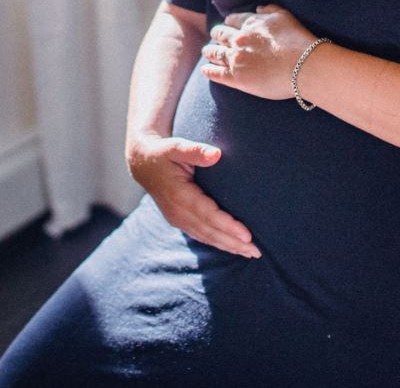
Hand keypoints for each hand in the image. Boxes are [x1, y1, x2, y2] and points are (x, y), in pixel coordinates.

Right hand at [126, 133, 260, 258]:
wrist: (142, 163)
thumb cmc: (163, 152)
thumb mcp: (176, 146)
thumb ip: (195, 150)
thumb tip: (216, 154)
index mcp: (179, 195)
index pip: (208, 215)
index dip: (228, 226)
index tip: (248, 235)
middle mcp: (177, 212)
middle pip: (210, 232)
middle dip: (233, 243)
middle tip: (257, 251)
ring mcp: (177, 219)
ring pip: (206, 237)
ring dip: (229, 246)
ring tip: (251, 253)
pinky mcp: (179, 221)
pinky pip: (201, 235)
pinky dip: (218, 242)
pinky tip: (233, 247)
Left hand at [200, 3, 315, 98]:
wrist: (301, 65)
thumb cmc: (297, 40)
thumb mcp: (284, 16)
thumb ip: (270, 10)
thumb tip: (258, 8)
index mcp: (250, 24)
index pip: (233, 20)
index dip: (229, 22)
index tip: (227, 24)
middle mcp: (239, 39)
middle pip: (221, 35)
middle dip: (217, 35)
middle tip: (214, 37)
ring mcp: (236, 58)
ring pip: (216, 53)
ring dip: (210, 51)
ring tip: (206, 52)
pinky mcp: (236, 78)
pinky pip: (216, 73)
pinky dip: (208, 70)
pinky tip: (204, 70)